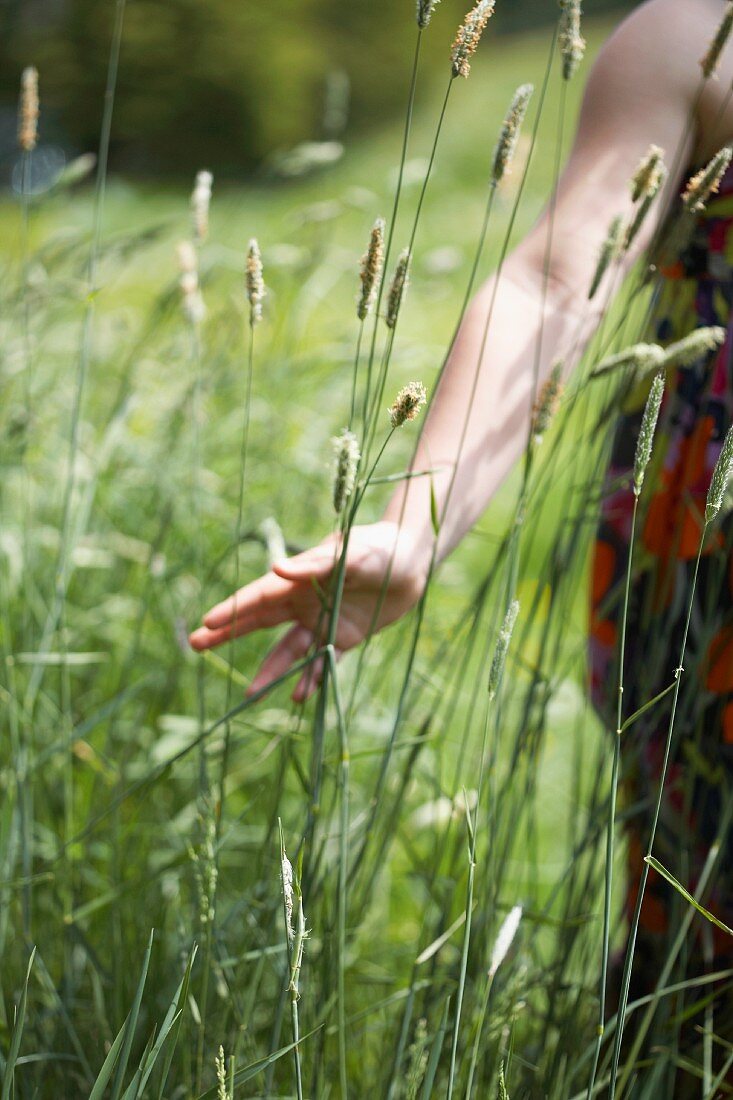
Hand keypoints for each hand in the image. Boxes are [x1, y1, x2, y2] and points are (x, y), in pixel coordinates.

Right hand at [188, 521, 427, 700]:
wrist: (412, 560)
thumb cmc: (380, 547)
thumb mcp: (350, 552)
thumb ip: (316, 564)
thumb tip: (277, 570)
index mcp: (299, 578)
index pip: (258, 597)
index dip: (232, 610)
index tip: (206, 623)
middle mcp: (304, 601)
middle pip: (259, 622)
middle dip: (227, 634)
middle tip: (194, 646)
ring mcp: (322, 621)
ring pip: (289, 650)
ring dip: (271, 671)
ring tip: (250, 695)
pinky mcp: (343, 637)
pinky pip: (322, 661)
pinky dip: (310, 678)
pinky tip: (299, 696)